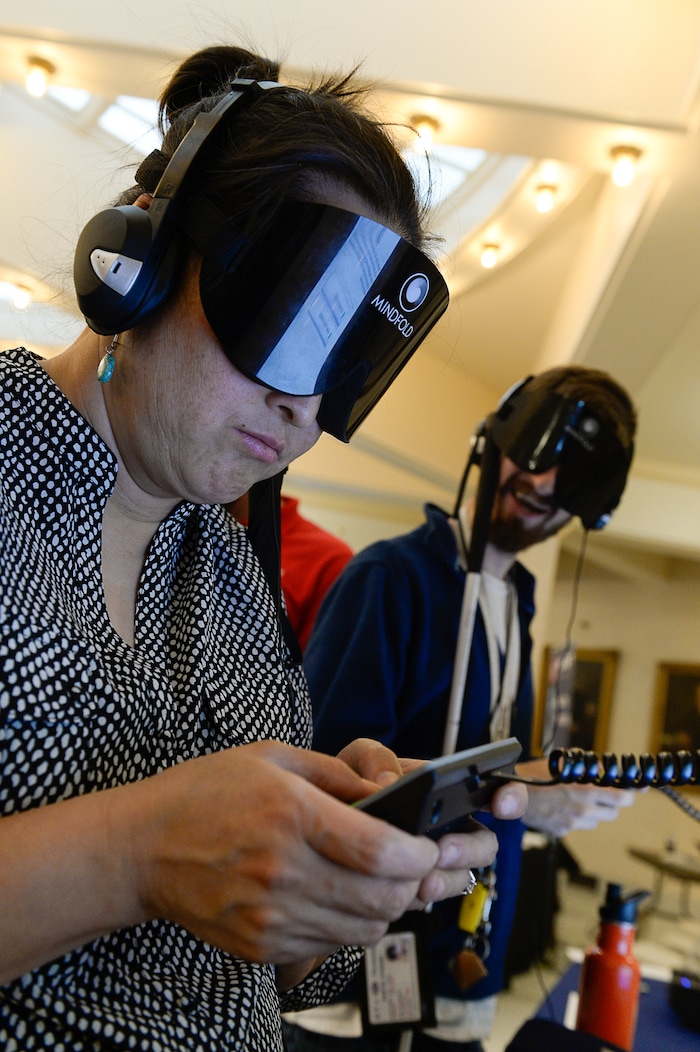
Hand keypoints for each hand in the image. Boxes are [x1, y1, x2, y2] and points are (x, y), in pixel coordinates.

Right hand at [118, 741, 444, 965]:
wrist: (141, 850)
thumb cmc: (204, 794)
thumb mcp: (271, 758)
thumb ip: (337, 774)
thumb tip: (390, 794)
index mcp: (290, 815)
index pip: (382, 851)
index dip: (422, 853)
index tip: (431, 844)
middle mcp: (283, 872)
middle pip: (383, 898)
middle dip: (416, 883)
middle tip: (419, 866)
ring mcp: (271, 917)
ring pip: (364, 929)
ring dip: (388, 907)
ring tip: (385, 881)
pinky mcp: (262, 947)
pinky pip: (330, 945)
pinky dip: (351, 926)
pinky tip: (344, 898)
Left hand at [336, 738, 527, 906]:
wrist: (330, 817)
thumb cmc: (355, 781)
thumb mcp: (362, 756)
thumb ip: (376, 759)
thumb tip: (389, 783)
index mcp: (448, 788)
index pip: (499, 788)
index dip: (511, 796)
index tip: (503, 805)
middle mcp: (452, 824)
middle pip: (486, 842)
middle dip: (470, 849)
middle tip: (443, 850)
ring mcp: (438, 858)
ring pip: (463, 876)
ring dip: (447, 879)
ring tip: (423, 880)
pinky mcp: (419, 886)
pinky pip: (433, 896)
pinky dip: (421, 896)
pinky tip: (406, 891)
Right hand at [517, 757, 636, 836]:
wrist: (512, 794)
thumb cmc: (535, 775)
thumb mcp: (564, 762)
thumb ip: (588, 765)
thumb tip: (606, 768)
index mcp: (586, 789)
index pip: (623, 796)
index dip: (632, 792)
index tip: (640, 788)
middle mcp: (583, 808)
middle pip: (615, 811)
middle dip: (613, 802)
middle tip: (606, 794)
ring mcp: (574, 822)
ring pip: (598, 821)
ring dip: (595, 812)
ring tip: (579, 800)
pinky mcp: (563, 831)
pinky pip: (579, 827)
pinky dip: (577, 819)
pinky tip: (564, 808)